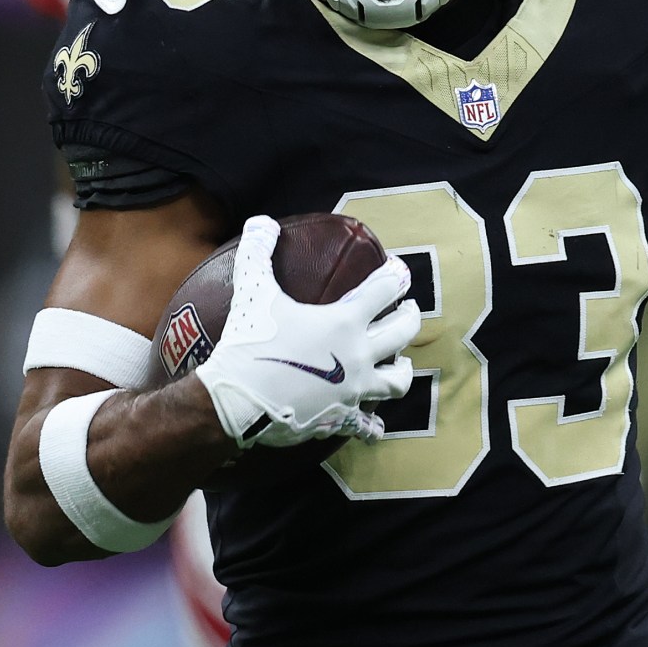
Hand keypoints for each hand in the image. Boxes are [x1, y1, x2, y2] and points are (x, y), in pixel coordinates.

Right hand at [193, 215, 418, 447]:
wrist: (238, 401)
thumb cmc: (250, 343)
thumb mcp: (253, 292)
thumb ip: (258, 253)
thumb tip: (260, 221)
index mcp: (345, 321)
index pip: (385, 289)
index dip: (396, 275)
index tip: (398, 270)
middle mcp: (359, 355)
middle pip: (404, 331)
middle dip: (410, 316)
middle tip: (407, 309)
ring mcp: (354, 390)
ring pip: (398, 380)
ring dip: (403, 369)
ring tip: (401, 363)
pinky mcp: (342, 418)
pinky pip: (368, 425)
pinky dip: (372, 424)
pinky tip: (373, 425)